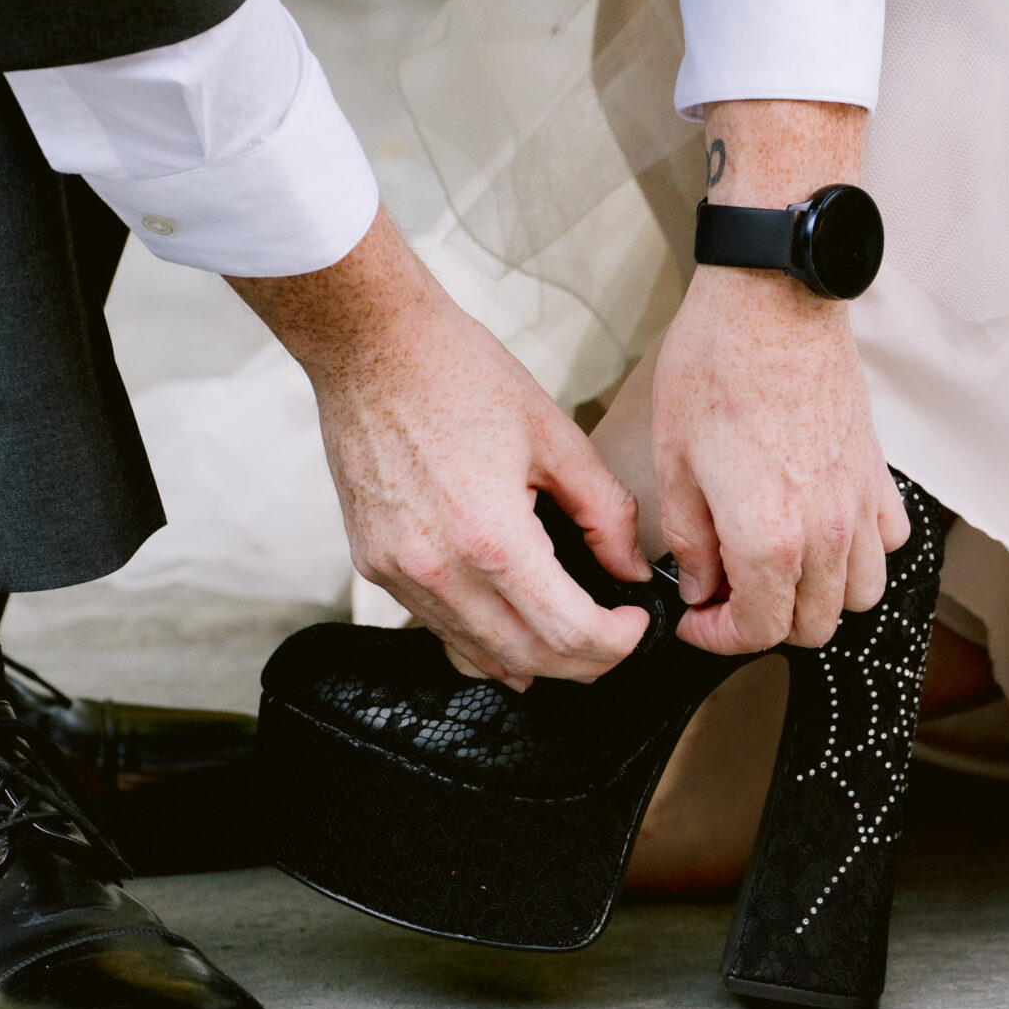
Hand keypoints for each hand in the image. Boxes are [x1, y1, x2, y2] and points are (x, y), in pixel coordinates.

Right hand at [229, 209, 648, 687]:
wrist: (371, 346)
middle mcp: (439, 570)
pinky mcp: (374, 567)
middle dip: (585, 662)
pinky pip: (438, 628)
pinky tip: (511, 620)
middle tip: (615, 635)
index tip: (636, 623)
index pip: (568, 633)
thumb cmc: (459, 375)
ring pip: (479, 656)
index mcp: (492, 536)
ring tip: (572, 633)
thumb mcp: (555, 435)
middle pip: (528, 659)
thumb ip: (604, 511)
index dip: (617, 642)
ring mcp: (399, 574)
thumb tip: (630, 568)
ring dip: (535, 659)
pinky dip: (483, 639)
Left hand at [653, 265, 906, 654]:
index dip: (719, 637)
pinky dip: (863, 551)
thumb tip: (701, 585)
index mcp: (766, 536)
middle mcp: (824, 531)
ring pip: (862, 594)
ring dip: (820, 596)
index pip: (758, 630)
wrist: (771, 298)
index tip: (698, 618)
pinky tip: (825, 528)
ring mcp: (858, 502)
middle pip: (813, 625)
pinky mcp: (876, 470)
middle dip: (766, 623)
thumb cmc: (715, 366)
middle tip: (728, 594)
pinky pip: (889, 540)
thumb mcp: (675, 462)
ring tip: (779, 568)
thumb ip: (690, 541)